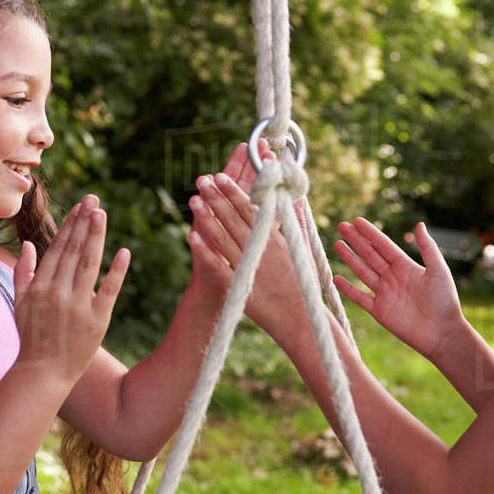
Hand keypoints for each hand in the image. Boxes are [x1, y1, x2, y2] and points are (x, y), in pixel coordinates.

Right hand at [11, 194, 129, 393]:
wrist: (43, 373)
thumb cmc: (32, 337)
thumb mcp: (20, 303)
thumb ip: (22, 272)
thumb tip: (28, 244)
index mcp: (41, 286)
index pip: (58, 248)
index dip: (71, 224)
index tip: (81, 205)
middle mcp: (58, 292)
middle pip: (74, 250)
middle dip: (84, 222)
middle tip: (94, 200)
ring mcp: (78, 306)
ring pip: (88, 264)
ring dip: (96, 237)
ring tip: (102, 214)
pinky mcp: (97, 320)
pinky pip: (109, 291)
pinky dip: (116, 270)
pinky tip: (124, 251)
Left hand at [187, 168, 308, 340]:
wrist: (299, 317)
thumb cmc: (301, 281)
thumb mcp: (302, 247)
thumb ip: (297, 220)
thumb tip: (296, 197)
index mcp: (276, 238)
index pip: (251, 209)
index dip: (235, 192)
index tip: (221, 176)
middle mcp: (261, 249)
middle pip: (234, 219)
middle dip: (217, 198)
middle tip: (201, 180)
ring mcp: (249, 267)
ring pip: (223, 238)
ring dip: (207, 218)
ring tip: (193, 200)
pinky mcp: (240, 286)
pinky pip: (218, 266)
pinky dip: (205, 251)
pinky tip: (191, 237)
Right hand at [334, 219, 462, 360]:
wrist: (442, 333)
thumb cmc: (445, 301)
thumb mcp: (439, 270)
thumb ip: (428, 248)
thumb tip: (419, 224)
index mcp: (406, 267)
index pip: (384, 246)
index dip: (370, 233)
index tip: (357, 221)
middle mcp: (393, 278)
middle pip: (370, 255)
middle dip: (356, 241)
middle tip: (342, 226)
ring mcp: (385, 294)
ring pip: (362, 272)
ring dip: (350, 259)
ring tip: (337, 244)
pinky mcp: (379, 312)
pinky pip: (360, 297)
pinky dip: (348, 289)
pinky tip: (336, 278)